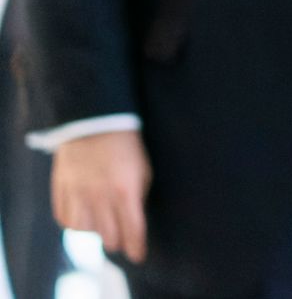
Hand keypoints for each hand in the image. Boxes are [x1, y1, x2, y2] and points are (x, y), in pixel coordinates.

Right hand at [51, 129, 150, 262]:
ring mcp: (78, 193)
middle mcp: (100, 196)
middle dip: (118, 240)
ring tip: (102, 223)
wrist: (96, 123)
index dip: (137, 247)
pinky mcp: (61, 189)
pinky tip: (83, 217)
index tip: (138, 255)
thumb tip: (135, 222)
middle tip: (121, 236)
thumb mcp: (143, 171)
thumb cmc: (127, 147)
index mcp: (126, 191)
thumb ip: (139, 198)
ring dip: (95, 231)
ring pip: (85, 232)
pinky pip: (65, 220)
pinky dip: (75, 224)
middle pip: (109, 237)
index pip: (133, 230)